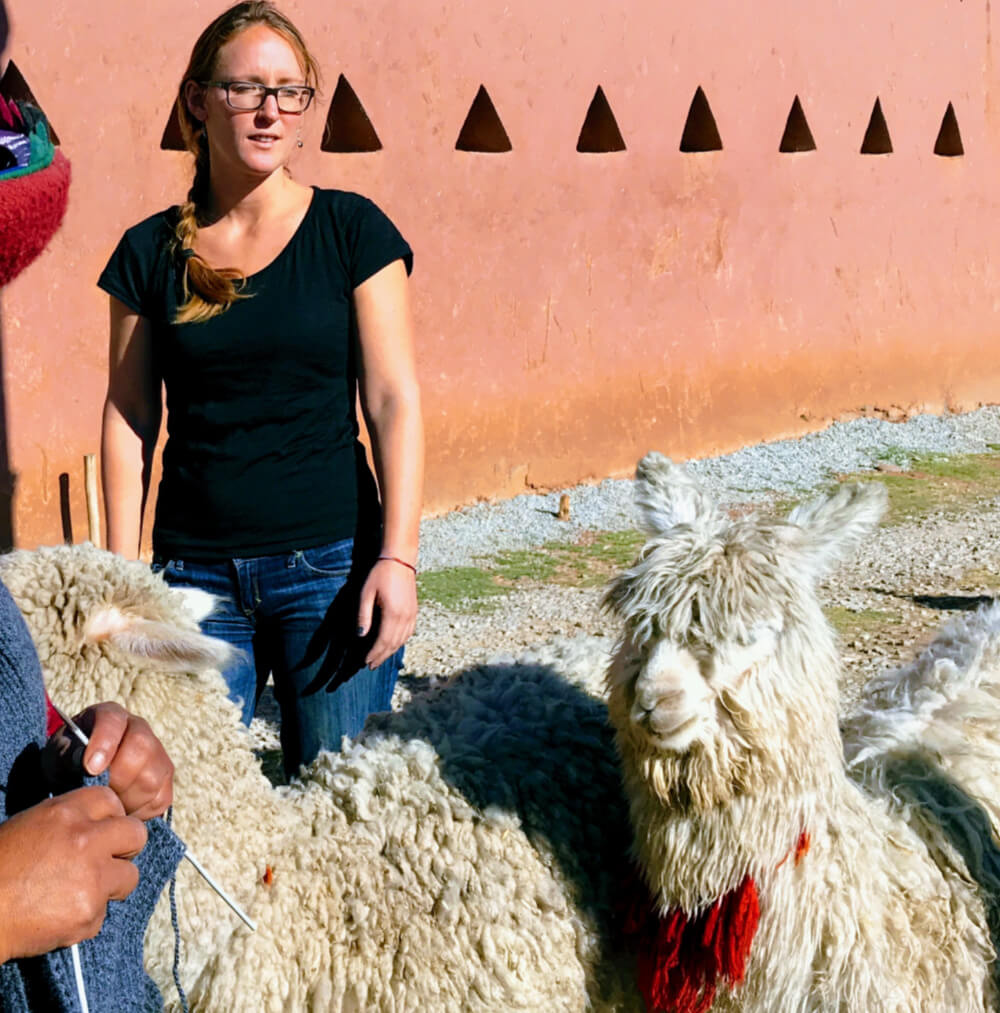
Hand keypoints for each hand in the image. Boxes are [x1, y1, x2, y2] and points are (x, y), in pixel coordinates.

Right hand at [0, 786, 146, 961]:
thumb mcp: (30, 826)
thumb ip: (69, 821)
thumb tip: (98, 823)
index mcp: (66, 813)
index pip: (111, 800)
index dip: (110, 817)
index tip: (105, 831)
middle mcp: (85, 839)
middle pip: (136, 834)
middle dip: (126, 848)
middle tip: (108, 861)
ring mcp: (91, 877)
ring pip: (129, 876)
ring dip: (110, 886)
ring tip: (79, 893)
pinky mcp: (88, 912)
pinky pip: (102, 914)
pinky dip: (85, 918)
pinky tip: (58, 916)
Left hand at [45, 702, 172, 820]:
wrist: (79, 778)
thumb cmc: (67, 763)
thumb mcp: (58, 755)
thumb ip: (67, 755)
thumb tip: (90, 766)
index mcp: (110, 716)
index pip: (113, 721)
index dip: (105, 743)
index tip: (90, 769)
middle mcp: (139, 728)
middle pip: (142, 748)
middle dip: (118, 777)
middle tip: (99, 794)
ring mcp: (157, 753)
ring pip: (153, 778)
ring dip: (127, 799)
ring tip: (108, 806)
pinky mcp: (165, 779)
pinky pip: (159, 799)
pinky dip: (139, 811)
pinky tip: (121, 810)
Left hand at [357, 558, 416, 668]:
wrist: (400, 560)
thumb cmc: (380, 574)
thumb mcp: (366, 593)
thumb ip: (364, 615)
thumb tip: (361, 636)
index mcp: (393, 614)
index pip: (383, 641)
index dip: (374, 653)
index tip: (365, 662)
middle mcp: (405, 617)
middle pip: (393, 644)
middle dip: (381, 656)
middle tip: (370, 666)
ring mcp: (412, 614)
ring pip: (402, 640)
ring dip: (390, 651)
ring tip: (379, 658)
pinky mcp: (414, 611)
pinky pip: (408, 633)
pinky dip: (400, 642)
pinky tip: (393, 644)